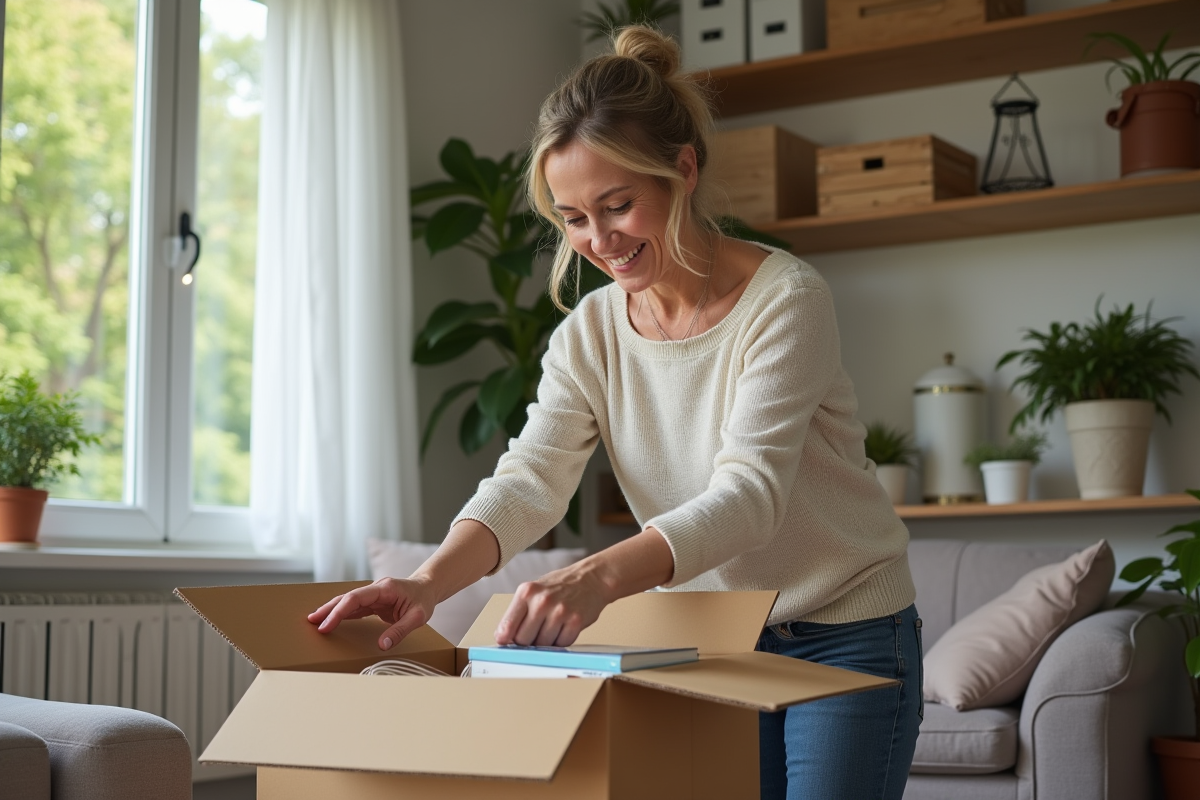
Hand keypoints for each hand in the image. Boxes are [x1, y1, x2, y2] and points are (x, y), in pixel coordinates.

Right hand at [307, 577, 436, 650]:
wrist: (428, 587)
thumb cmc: (424, 599)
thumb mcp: (418, 616)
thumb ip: (400, 630)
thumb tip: (382, 646)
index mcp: (384, 588)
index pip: (355, 598)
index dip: (339, 612)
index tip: (326, 625)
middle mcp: (375, 589)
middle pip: (347, 598)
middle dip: (328, 609)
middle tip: (311, 622)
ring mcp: (373, 595)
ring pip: (348, 602)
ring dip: (332, 611)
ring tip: (315, 622)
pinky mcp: (374, 602)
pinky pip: (355, 608)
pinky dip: (343, 614)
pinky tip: (332, 621)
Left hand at [495, 563, 610, 646]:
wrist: (592, 578)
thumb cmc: (560, 586)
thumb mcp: (534, 591)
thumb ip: (518, 612)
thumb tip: (503, 637)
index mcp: (526, 592)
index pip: (507, 626)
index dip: (505, 639)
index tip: (505, 644)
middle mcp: (542, 601)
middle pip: (523, 640)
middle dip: (527, 641)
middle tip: (535, 632)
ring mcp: (560, 611)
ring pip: (542, 645)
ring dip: (546, 642)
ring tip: (552, 626)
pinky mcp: (575, 621)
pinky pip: (561, 644)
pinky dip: (561, 640)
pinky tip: (564, 627)